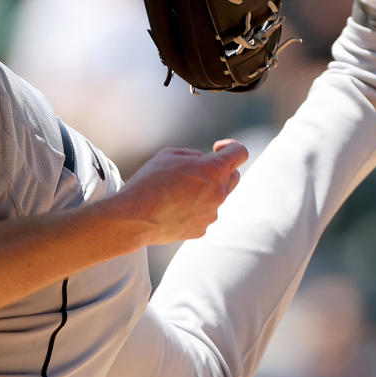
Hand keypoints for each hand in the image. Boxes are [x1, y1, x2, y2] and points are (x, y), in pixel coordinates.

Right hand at [104, 140, 247, 246]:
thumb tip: (200, 161)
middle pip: (233, 177)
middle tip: (198, 170)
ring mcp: (211, 213)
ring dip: (204, 191)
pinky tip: (173, 208)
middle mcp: (218, 192)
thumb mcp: (169, 155)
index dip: (231, 147)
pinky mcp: (201, 229)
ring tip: (176, 192)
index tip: (218, 149)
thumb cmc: (149, 182)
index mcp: (214, 169)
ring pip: (216, 197)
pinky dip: (193, 209)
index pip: (240, 153)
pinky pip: (203, 214)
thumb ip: (192, 155)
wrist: (135, 217)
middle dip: (220, 170)